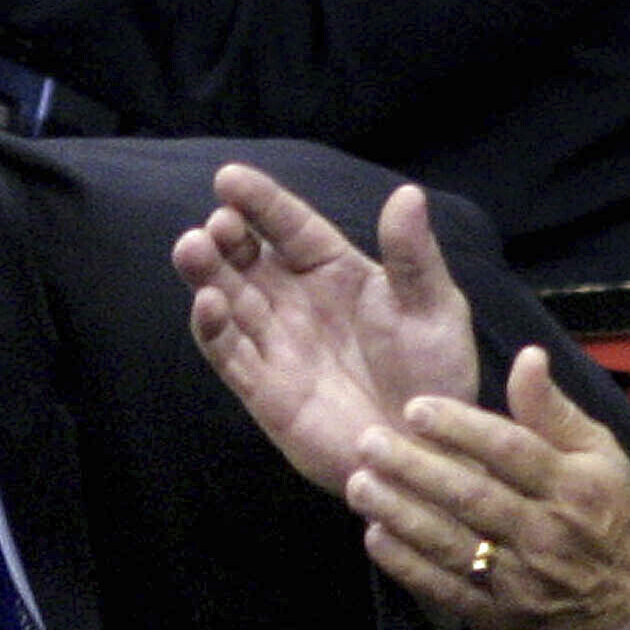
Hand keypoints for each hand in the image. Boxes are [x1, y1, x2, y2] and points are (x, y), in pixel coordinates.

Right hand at [172, 162, 477, 494]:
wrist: (428, 452)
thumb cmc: (436, 376)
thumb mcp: (434, 309)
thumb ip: (413, 256)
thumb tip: (407, 193)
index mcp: (336, 272)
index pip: (291, 227)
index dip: (261, 201)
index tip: (229, 177)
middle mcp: (297, 302)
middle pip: (248, 258)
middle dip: (225, 236)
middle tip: (217, 223)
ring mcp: (277, 344)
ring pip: (228, 299)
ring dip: (207, 273)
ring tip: (193, 247)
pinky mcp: (264, 389)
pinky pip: (229, 354)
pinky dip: (213, 328)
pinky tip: (208, 303)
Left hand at [348, 345, 629, 629]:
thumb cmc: (610, 510)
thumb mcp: (600, 452)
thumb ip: (554, 409)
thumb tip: (528, 356)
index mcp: (572, 486)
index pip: (510, 451)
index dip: (460, 428)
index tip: (415, 408)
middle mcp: (546, 533)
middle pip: (472, 496)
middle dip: (415, 468)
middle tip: (368, 442)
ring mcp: (522, 581)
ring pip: (452, 543)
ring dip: (400, 513)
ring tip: (359, 484)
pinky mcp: (501, 618)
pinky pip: (447, 589)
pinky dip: (408, 565)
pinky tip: (376, 536)